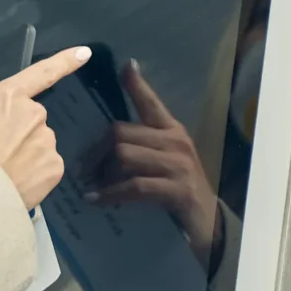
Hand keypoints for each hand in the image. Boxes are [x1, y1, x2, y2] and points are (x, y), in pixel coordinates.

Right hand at [0, 46, 92, 208]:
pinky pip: (47, 166)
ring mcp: (47, 138)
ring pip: (41, 145)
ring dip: (29, 156)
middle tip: (1, 155)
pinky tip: (20, 183)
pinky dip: (37, 174)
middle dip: (23, 135)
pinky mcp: (55, 164)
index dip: (64, 61)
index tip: (85, 53)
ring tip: (7, 173)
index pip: (42, 74)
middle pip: (35, 120)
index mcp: (8, 96)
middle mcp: (33, 112)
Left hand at [87, 61, 219, 254]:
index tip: (126, 65)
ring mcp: (178, 165)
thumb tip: (106, 143)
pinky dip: (110, 194)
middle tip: (82, 169)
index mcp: (172, 131)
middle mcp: (176, 141)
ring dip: (101, 173)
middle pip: (121, 133)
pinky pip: (134, 185)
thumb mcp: (162, 162)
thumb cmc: (178, 191)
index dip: (137, 84)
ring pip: (124, 155)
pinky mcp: (177, 189)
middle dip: (96, 152)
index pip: (151, 103)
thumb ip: (140, 147)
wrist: (208, 225)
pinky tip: (96, 201)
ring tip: (91, 186)